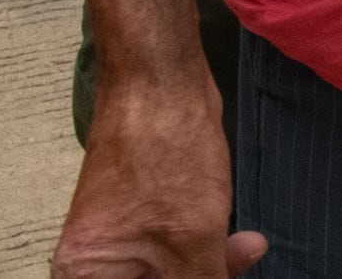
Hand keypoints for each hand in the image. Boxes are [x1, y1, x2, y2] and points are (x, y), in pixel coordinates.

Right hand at [54, 71, 263, 276]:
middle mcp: (93, 267)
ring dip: (214, 268)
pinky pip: (178, 255)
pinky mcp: (144, 220)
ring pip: (173, 276)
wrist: (162, 82)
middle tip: (237, 265)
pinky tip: (242, 243)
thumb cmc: (164, 154)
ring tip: (248, 250)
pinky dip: (210, 251)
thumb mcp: (193, 242)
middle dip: (202, 278)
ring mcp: (119, 241)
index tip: (205, 274)